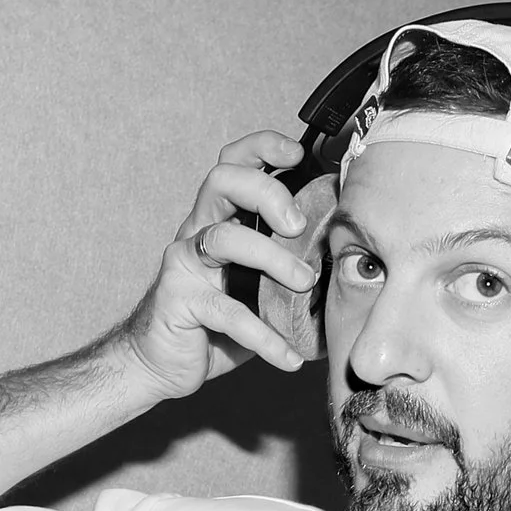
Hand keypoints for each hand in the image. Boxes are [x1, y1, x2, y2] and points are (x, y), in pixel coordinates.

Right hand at [115, 132, 318, 400]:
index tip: (299, 154)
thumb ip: (291, 265)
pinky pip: (225, 312)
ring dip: (271, 258)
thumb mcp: (260, 287)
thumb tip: (348, 262)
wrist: (162, 363)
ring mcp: (184, 263)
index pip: (234, 163)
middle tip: (299, 225)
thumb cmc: (217, 321)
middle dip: (266, 192)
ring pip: (223, 238)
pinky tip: (289, 357)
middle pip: (222, 180)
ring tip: (304, 284)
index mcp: (220, 218)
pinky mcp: (178, 300)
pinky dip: (263, 336)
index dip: (262, 147)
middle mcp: (198, 231)